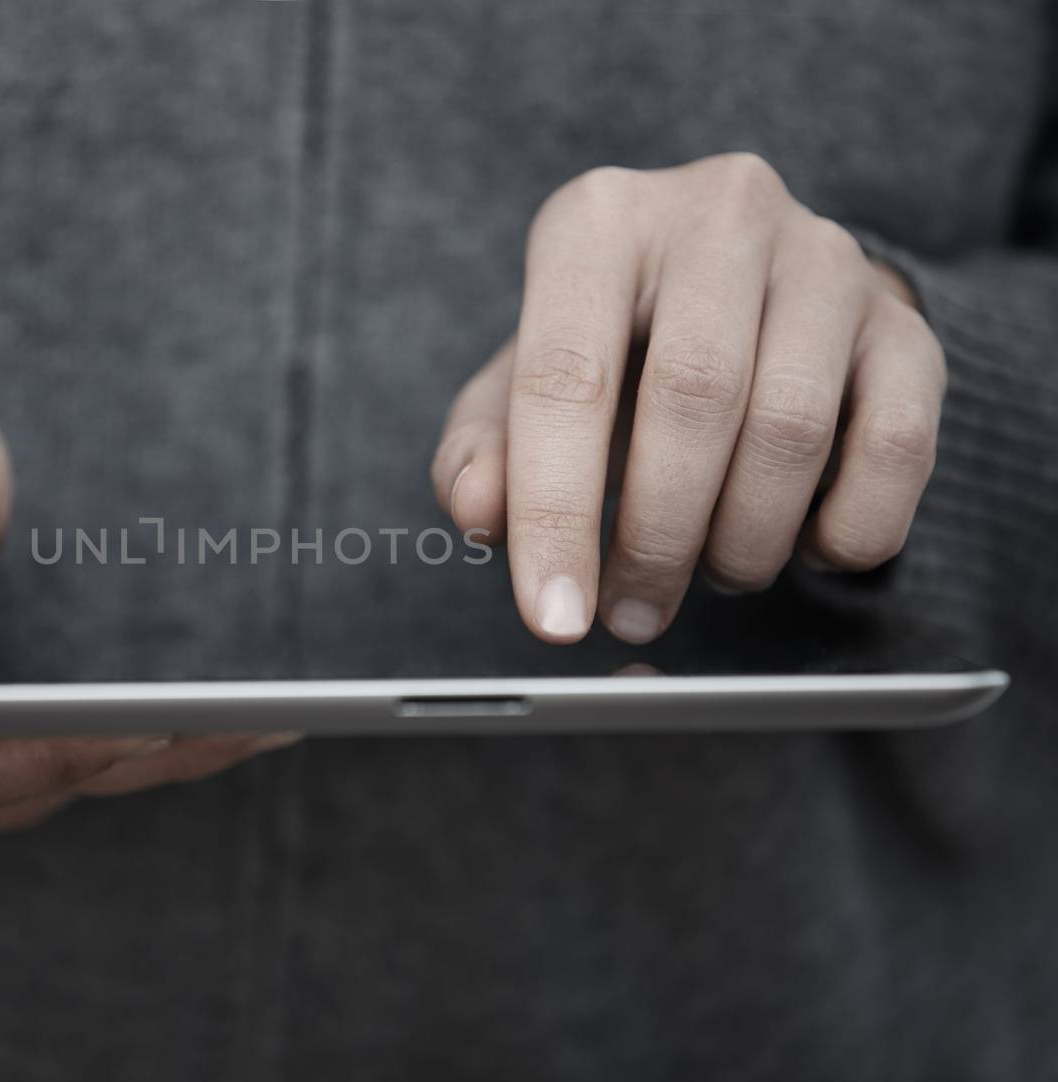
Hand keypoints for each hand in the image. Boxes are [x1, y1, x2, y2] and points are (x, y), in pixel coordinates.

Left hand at [431, 153, 943, 643]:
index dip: (555, 514)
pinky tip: (801, 545)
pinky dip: (846, 530)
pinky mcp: (906, 323)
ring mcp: (825, 259)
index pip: (568, 378)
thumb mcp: (518, 390)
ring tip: (709, 573)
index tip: (555, 617)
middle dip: (657, 538)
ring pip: (794, 428)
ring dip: (744, 541)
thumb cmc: (611, 353)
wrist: (743, 297)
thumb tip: (480, 512)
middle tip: (632, 613)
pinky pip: (898, 447)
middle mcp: (719, 215)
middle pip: (694, 397)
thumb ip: (482, 453)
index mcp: (599, 223)